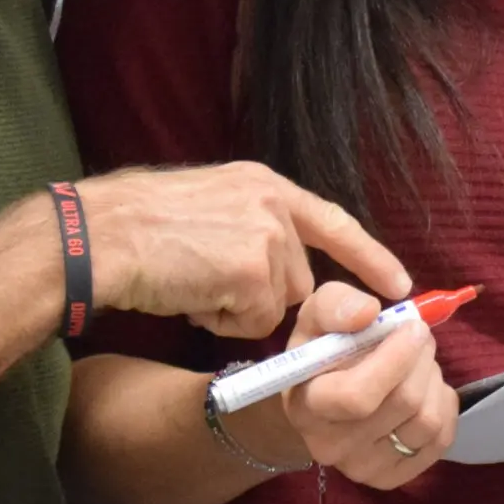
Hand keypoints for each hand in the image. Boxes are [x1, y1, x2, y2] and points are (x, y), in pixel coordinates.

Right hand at [74, 162, 408, 338]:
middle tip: (206, 280)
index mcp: (262, 183)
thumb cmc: (137, 224)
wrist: (102, 234)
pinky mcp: (254, 271)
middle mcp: (273, 204)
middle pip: (298, 277)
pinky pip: (255, 321)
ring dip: (237, 308)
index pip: (333, 222)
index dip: (369, 256)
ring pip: (276, 303)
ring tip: (192, 282)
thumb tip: (277, 272)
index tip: (401, 286)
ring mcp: (267, 236)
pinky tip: (190, 294)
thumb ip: (251, 226)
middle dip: (260, 294)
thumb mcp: (208, 203)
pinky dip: (222, 321)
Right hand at [274, 282, 457, 488]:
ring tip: (419, 363)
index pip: (359, 396)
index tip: (412, 327)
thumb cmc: (321, 352)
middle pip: (404, 404)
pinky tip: (426, 390)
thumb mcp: (316, 317)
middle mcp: (332, 447)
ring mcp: (364, 469)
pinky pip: (441, 441)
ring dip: (434, 380)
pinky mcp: (394, 478)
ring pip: (428, 421)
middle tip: (419, 336)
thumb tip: (368, 312)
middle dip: (421, 359)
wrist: (320, 401)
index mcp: (307, 407)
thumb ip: (335, 305)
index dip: (396, 358)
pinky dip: (443, 406)